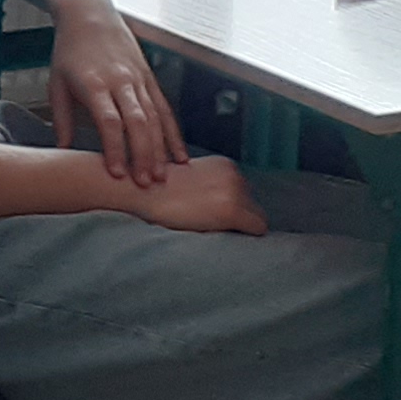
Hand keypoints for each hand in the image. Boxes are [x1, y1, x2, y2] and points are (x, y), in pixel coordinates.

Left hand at [48, 5, 180, 184]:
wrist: (89, 12)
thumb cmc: (69, 50)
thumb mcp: (56, 82)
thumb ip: (61, 118)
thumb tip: (62, 151)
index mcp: (95, 83)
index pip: (109, 121)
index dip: (115, 148)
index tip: (117, 173)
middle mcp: (121, 81)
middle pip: (138, 122)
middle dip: (144, 155)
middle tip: (145, 184)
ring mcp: (139, 79)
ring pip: (156, 118)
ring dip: (161, 149)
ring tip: (163, 177)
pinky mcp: (150, 78)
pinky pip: (165, 109)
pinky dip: (173, 134)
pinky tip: (179, 155)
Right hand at [101, 149, 263, 234]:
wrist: (143, 190)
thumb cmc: (159, 190)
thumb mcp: (192, 179)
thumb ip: (212, 186)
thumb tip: (223, 205)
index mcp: (225, 165)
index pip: (245, 192)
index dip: (231, 206)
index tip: (211, 212)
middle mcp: (235, 175)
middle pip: (253, 204)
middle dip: (238, 215)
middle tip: (210, 221)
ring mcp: (235, 192)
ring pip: (257, 217)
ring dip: (239, 224)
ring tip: (212, 226)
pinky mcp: (232, 210)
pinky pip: (257, 228)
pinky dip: (246, 234)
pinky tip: (224, 232)